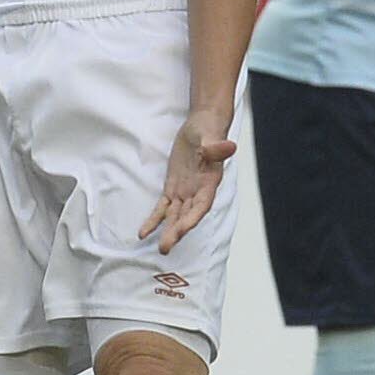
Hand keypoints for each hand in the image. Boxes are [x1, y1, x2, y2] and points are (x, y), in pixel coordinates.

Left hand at [140, 110, 236, 255]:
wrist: (202, 126)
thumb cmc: (209, 131)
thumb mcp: (210, 136)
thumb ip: (216, 147)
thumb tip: (230, 147)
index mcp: (209, 182)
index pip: (201, 205)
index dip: (192, 217)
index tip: (182, 229)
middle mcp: (198, 191)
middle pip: (187, 215)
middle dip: (177, 232)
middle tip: (165, 248)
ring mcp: (186, 192)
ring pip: (175, 216)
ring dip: (167, 231)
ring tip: (160, 248)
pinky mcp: (174, 188)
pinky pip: (163, 208)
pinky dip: (154, 220)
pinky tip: (143, 233)